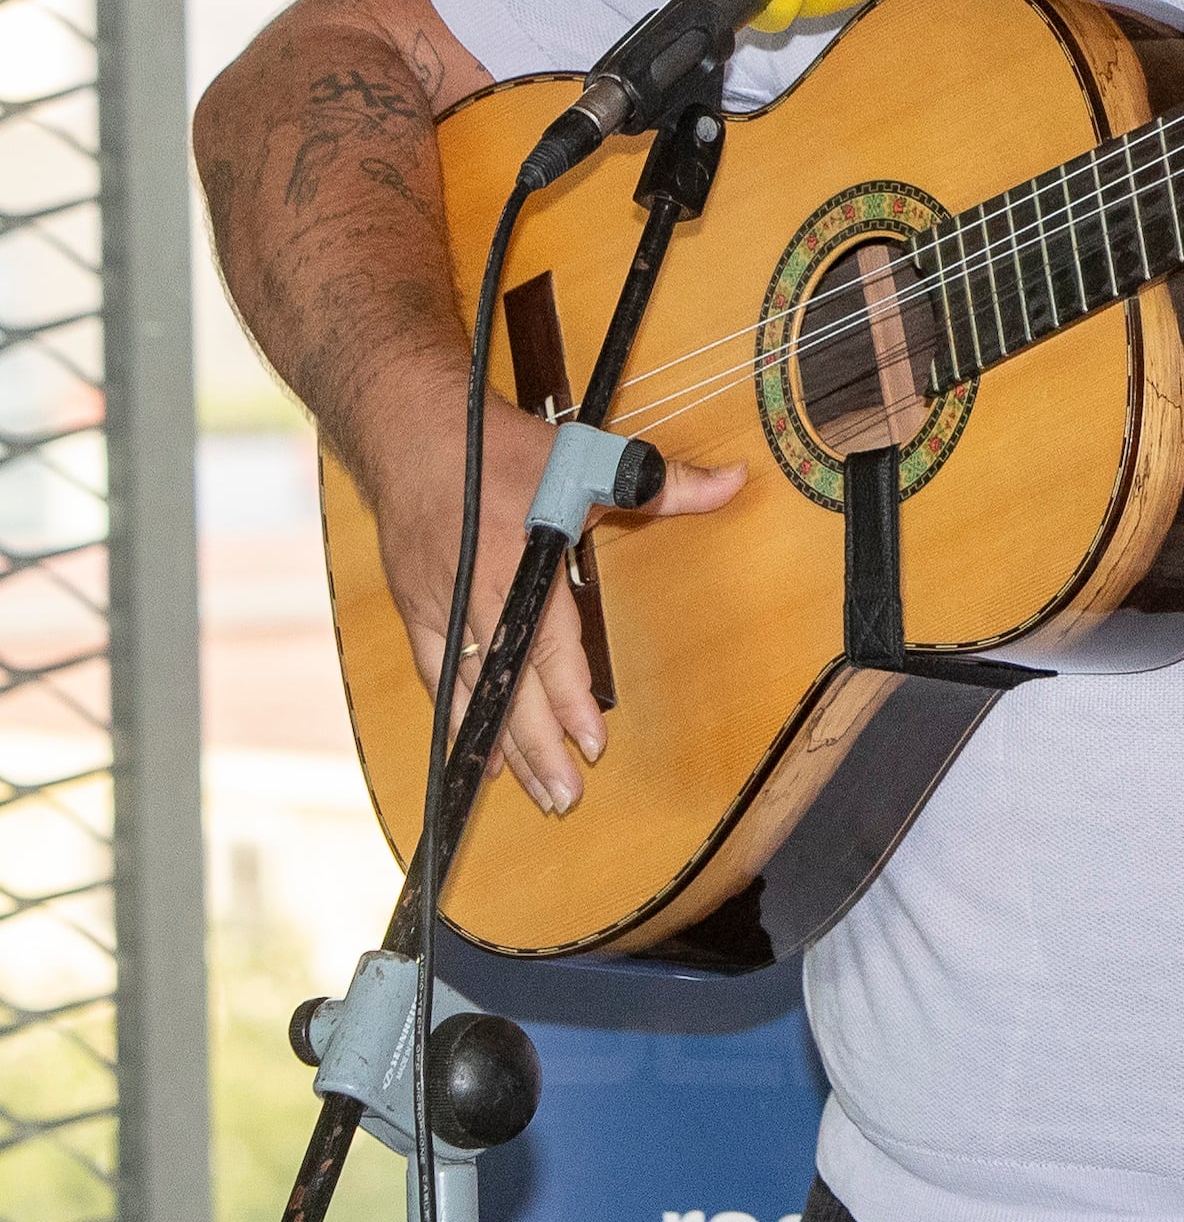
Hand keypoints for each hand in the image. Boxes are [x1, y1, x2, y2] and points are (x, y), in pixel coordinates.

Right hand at [349, 386, 744, 824]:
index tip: (593, 742)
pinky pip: (439, 675)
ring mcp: (437, 605)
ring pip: (471, 690)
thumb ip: (661, 482)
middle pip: (507, 686)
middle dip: (536, 746)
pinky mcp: (416, 607)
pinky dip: (459, 716)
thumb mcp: (587, 456)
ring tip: (532, 790)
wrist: (409, 426)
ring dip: (500, 743)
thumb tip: (736, 481)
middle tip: (566, 796)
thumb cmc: (497, 446)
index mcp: (516, 562)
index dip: (568, 699)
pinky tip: (477, 753)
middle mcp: (472, 593)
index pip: (548, 646)